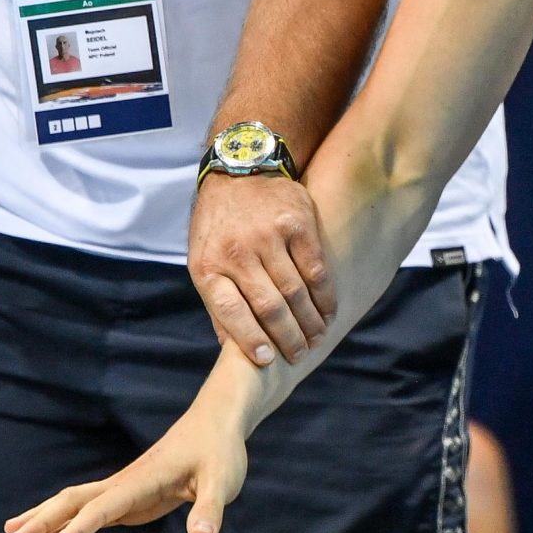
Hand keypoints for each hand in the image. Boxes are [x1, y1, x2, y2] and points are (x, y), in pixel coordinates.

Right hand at [5, 395, 249, 532]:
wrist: (216, 421)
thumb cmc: (218, 449)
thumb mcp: (222, 480)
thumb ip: (210, 508)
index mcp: (141, 481)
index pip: (100, 509)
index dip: (73, 532)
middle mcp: (124, 483)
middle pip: (71, 501)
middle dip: (40, 521)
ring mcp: (122, 489)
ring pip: (74, 502)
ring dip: (44, 517)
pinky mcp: (128, 496)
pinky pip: (89, 510)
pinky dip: (65, 522)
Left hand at [189, 172, 335, 364]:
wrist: (239, 171)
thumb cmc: (219, 227)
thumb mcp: (203, 261)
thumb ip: (217, 303)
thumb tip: (230, 349)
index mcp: (209, 266)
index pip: (230, 311)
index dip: (249, 340)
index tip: (267, 361)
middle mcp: (238, 250)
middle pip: (268, 306)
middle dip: (288, 338)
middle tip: (301, 355)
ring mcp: (268, 235)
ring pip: (295, 291)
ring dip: (310, 322)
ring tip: (317, 338)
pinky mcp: (297, 223)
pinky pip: (316, 268)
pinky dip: (325, 295)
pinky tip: (328, 311)